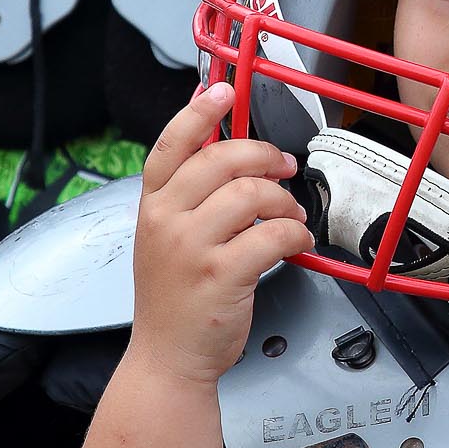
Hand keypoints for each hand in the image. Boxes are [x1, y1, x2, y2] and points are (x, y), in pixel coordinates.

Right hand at [132, 83, 313, 384]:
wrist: (168, 357)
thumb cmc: (174, 298)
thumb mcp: (164, 237)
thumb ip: (188, 196)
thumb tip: (228, 154)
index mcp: (152, 205)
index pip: (172, 144)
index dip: (200, 111)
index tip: (224, 90)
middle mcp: (167, 220)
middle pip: (222, 160)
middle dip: (263, 156)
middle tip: (284, 167)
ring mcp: (192, 248)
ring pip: (251, 194)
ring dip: (284, 201)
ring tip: (290, 215)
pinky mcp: (222, 275)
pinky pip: (273, 235)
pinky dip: (295, 234)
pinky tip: (296, 243)